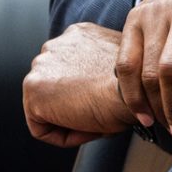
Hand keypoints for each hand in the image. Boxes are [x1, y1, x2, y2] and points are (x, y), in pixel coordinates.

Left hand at [22, 24, 133, 146]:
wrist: (134, 91)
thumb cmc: (138, 84)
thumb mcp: (124, 68)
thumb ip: (105, 68)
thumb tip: (102, 90)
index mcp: (77, 34)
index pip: (71, 71)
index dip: (89, 94)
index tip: (107, 102)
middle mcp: (55, 45)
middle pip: (56, 88)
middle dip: (75, 105)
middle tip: (102, 114)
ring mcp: (41, 66)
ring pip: (48, 107)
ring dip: (70, 120)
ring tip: (96, 121)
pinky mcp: (33, 90)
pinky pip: (42, 128)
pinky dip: (63, 136)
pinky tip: (87, 128)